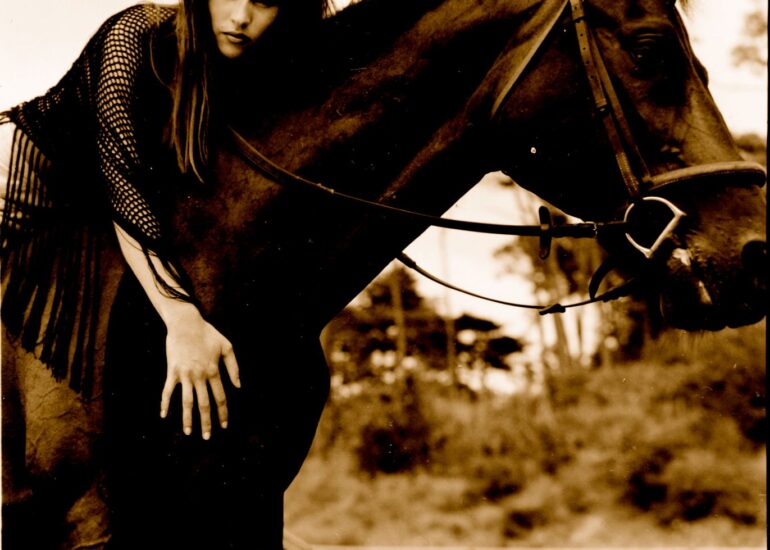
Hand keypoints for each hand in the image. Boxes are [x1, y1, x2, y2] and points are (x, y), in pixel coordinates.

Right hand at [159, 306, 239, 439]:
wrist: (186, 323)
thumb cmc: (208, 334)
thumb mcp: (227, 347)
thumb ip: (234, 367)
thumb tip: (238, 386)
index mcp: (214, 371)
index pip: (220, 398)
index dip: (222, 413)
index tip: (224, 426)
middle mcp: (200, 376)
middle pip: (204, 404)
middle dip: (206, 422)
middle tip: (207, 437)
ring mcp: (185, 375)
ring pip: (187, 402)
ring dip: (188, 419)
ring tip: (189, 432)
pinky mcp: (172, 371)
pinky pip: (168, 391)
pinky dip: (165, 403)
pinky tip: (163, 415)